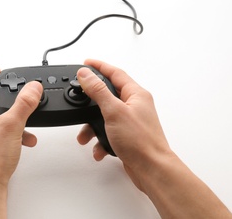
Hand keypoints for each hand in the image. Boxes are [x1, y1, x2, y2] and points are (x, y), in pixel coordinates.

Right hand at [76, 59, 231, 217]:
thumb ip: (98, 91)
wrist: (152, 169)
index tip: (86, 62)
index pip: (115, 72)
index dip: (99, 66)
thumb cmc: (141, 141)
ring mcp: (131, 121)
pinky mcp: (127, 136)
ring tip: (85, 135)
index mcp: (136, 94)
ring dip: (92, 126)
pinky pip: (108, 132)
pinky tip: (99, 148)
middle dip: (90, 102)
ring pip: (105, 116)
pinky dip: (100, 140)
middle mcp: (135, 105)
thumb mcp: (114, 111)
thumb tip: (85, 74)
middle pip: (107, 95)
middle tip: (79, 97)